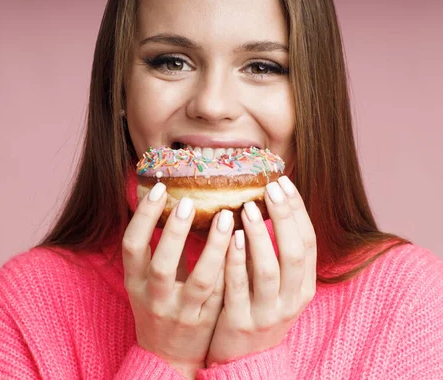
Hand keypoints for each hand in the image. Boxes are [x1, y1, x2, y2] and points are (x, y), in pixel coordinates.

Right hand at [122, 182, 233, 376]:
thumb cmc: (158, 306)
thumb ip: (158, 248)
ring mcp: (182, 312)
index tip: (159, 189)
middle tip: (190, 200)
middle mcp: (154, 298)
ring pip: (201, 280)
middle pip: (162, 264)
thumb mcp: (146, 280)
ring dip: (214, 247)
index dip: (144, 216)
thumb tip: (171, 200)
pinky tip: (243, 244)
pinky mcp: (206, 322)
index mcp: (134, 282)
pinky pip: (222, 293)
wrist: (167, 357)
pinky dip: (231, 268)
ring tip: (226, 217)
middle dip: (175, 231)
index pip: (131, 245)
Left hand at [206, 176, 316, 365]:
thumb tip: (264, 202)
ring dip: (261, 235)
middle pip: (295, 252)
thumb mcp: (275, 284)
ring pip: (269, 269)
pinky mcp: (240, 322)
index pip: (309, 242)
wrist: (243, 359)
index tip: (283, 182)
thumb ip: (273, 251)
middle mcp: (291, 299)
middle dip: (284, 217)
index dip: (297, 210)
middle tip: (270, 188)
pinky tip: (232, 237)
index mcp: (303, 286)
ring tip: (249, 207)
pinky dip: (237, 260)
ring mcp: (267, 312)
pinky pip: (239, 287)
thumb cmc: (256, 309)